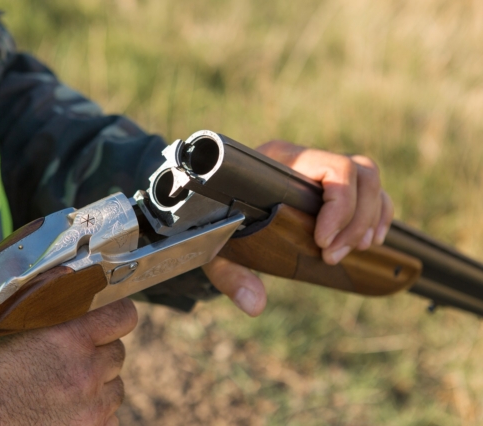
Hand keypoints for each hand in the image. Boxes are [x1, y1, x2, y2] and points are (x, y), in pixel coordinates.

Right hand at [0, 298, 137, 425]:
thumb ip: (43, 310)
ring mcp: (88, 410)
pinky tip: (66, 412)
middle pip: (117, 353)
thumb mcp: (2, 332)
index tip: (109, 317)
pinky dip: (94, 414)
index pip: (122, 316)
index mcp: (67, 339)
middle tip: (72, 357)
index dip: (116, 314)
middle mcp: (85, 373)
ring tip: (65, 388)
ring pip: (115, 388)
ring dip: (98, 385)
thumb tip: (66, 279)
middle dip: (99, 352)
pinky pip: (108, 419)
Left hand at [202, 140, 393, 316]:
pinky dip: (379, 214)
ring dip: (371, 218)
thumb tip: (254, 304)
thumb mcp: (216, 247)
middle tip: (334, 257)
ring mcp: (319, 171)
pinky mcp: (331, 187)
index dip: (340, 206)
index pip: (332, 168)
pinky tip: (371, 241)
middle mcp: (303, 160)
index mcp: (278, 162)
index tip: (323, 244)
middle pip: (359, 173)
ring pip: (369, 179)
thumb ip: (231, 274)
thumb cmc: (213, 221)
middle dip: (356, 220)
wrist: (209, 206)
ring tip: (356, 250)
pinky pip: (371, 191)